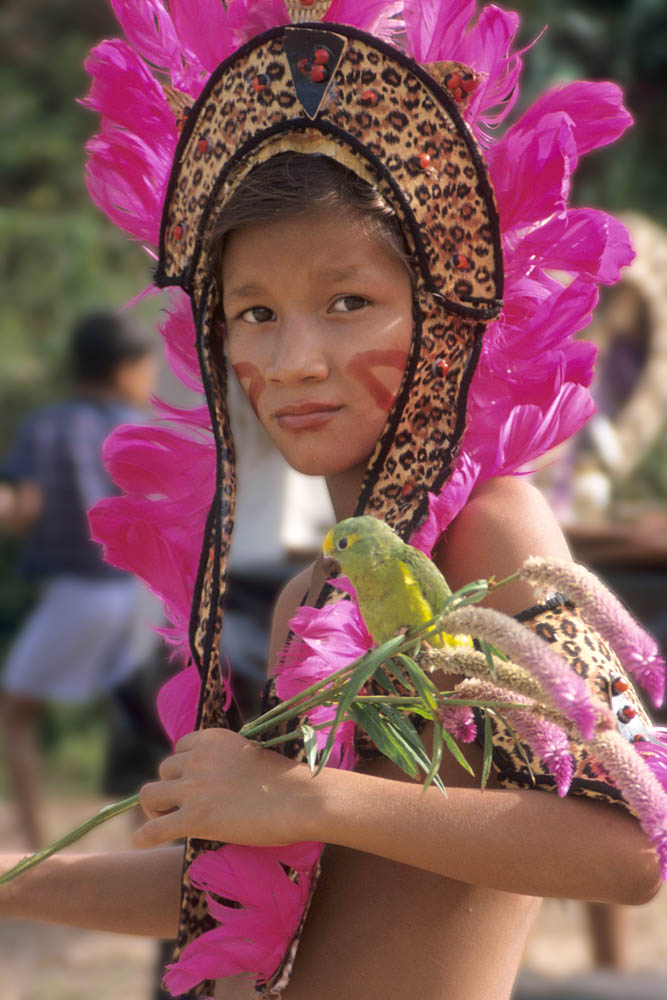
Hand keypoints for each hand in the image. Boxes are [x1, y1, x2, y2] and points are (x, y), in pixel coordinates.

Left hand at [133, 728, 316, 849]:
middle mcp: (198, 758)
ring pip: (149, 795)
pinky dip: (145, 836)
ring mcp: (194, 788)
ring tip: (161, 820)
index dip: (183, 766)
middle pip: (164, 770)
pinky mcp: (195, 818)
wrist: (300, 799)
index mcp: (213, 739)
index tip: (191, 781)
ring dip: (154, 808)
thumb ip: (228, 763)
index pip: (181, 747)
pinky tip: (140, 843)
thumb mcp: (250, 756)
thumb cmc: (286, 782)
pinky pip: (155, 828)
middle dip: (170, 787)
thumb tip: (219, 783)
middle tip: (179, 805)